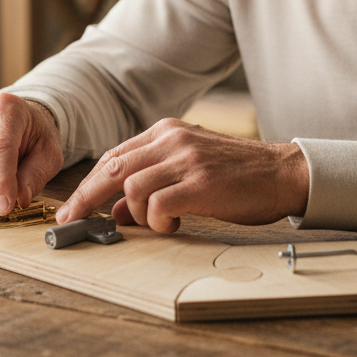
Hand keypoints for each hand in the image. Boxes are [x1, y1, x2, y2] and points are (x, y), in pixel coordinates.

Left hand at [56, 118, 308, 232]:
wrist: (284, 173)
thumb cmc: (238, 175)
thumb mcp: (190, 167)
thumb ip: (153, 181)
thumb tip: (117, 210)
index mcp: (167, 131)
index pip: (113, 156)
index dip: (88, 184)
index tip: (72, 206)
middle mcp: (172, 139)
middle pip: (111, 168)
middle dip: (86, 198)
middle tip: (71, 220)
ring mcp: (186, 159)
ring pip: (131, 188)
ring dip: (136, 215)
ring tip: (159, 224)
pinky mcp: (200, 183)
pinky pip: (156, 205)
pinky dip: (156, 222)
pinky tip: (173, 225)